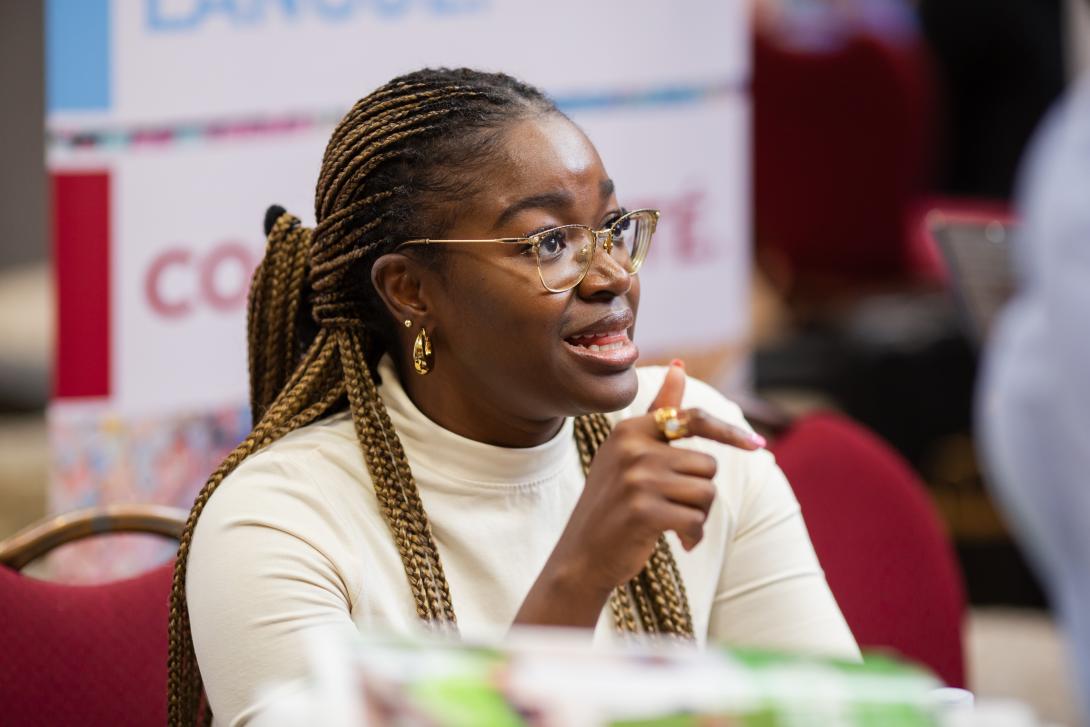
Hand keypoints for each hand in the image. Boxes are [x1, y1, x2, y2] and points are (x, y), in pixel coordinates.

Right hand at [514, 360, 765, 628]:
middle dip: (700, 492)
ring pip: (706, 491)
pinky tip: (678, 542)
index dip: (728, 432)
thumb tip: (678, 365)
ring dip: (698, 515)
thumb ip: (658, 413)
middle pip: (706, 464)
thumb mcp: (629, 454)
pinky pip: (696, 518)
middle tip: (676, 508)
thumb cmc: (613, 504)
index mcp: (630, 430)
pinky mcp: (644, 510)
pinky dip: (693, 535)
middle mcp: (631, 448)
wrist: (582, 555)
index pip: (692, 419)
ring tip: (675, 524)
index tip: (758, 445)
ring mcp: (637, 479)